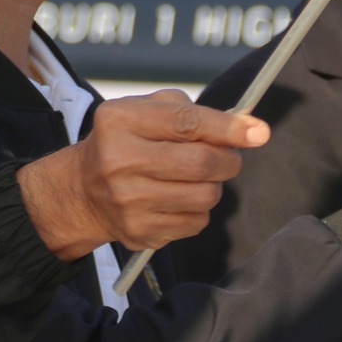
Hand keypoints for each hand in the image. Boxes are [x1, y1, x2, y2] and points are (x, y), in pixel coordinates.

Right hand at [18, 94, 267, 258]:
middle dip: (228, 159)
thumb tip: (246, 128)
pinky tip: (180, 198)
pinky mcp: (139, 231)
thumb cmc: (124, 142)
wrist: (82, 191)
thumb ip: (188, 110)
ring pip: (205, 195)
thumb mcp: (141, 111)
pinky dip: (199, 209)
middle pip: (201, 163)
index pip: (185, 123)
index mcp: (119, 121)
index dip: (228, 128)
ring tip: (199, 178)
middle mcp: (118, 161)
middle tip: (228, 157)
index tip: (259, 131)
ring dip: (214, 185)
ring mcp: (128, 201)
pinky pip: (196, 221)